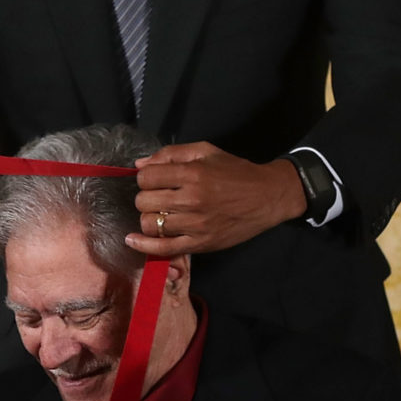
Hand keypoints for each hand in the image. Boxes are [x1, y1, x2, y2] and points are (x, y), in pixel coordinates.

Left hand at [124, 142, 306, 256]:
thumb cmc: (235, 171)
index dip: (145, 178)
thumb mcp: (206, 152)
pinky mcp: (200, 243)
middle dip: (146, 197)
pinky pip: (163, 248)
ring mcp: (196, 224)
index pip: (146, 177)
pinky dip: (144, 246)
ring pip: (150, 224)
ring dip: (149, 218)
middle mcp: (192, 199)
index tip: (154, 180)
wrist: (268, 196)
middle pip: (144, 201)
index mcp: (192, 173)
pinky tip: (132, 240)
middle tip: (159, 197)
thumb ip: (171, 154)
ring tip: (160, 213)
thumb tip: (139, 164)